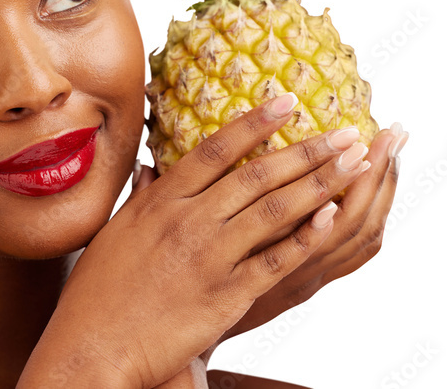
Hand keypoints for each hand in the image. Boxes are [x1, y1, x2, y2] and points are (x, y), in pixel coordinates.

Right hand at [19, 93, 371, 388]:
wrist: (91, 347)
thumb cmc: (97, 292)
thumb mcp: (113, 232)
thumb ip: (141, 197)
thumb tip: (152, 168)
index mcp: (161, 202)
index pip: (215, 150)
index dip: (255, 122)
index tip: (288, 100)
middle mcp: (189, 222)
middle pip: (257, 174)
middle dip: (307, 149)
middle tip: (345, 130)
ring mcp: (210, 258)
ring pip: (275, 211)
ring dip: (320, 182)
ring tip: (355, 162)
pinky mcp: (226, 296)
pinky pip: (275, 260)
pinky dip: (306, 236)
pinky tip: (332, 215)